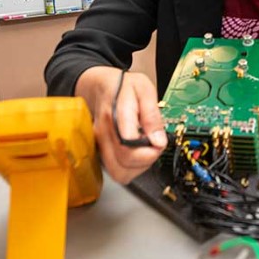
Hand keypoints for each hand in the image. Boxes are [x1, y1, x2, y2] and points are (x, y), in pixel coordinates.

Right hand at [75, 66, 166, 183]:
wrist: (101, 85)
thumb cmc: (123, 85)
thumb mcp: (145, 89)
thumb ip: (152, 116)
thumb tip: (159, 141)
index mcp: (115, 116)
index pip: (128, 148)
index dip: (149, 152)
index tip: (159, 143)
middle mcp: (103, 134)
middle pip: (122, 168)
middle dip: (144, 163)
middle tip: (153, 147)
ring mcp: (98, 144)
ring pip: (118, 173)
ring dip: (137, 168)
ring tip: (145, 149)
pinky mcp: (99, 150)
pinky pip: (115, 169)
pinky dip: (129, 166)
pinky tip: (136, 151)